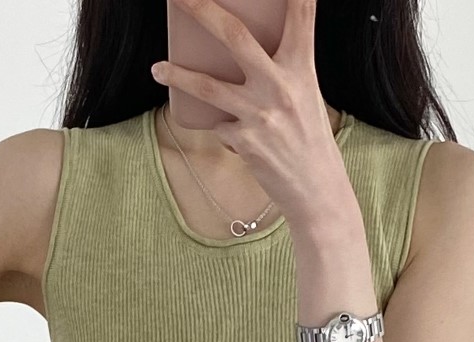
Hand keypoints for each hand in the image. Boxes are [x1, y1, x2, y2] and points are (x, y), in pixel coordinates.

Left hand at [149, 0, 348, 230]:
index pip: (301, 15)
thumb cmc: (309, 139)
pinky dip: (223, 127)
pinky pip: (219, 125)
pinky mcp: (244, 141)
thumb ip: (280, 69)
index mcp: (301, 67)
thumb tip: (241, 49)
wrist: (316, 191)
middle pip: (234, 35)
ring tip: (158, 69)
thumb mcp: (305, 94)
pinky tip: (235, 136)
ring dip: (177, 75)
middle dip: (201, 9)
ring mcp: (260, 114)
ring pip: (207, 85)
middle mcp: (280, 86)